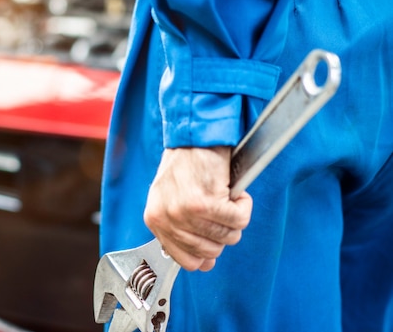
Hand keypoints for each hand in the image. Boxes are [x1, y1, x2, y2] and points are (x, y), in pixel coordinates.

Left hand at [143, 147, 252, 271]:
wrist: (194, 135)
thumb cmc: (186, 164)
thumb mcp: (170, 199)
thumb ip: (182, 230)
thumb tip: (205, 263)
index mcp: (155, 220)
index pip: (185, 261)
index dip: (205, 256)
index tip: (214, 244)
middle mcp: (168, 218)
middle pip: (212, 251)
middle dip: (223, 232)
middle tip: (221, 210)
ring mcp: (186, 212)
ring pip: (228, 236)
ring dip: (234, 217)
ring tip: (226, 197)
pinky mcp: (207, 202)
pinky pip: (239, 220)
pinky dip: (243, 205)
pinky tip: (234, 191)